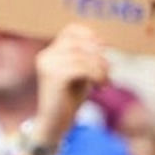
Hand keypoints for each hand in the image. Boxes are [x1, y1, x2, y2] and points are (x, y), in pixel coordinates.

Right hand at [32, 24, 108, 148]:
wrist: (55, 124)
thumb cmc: (69, 99)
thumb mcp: (80, 73)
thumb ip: (86, 57)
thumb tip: (103, 41)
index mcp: (49, 53)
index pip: (71, 30)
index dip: (90, 35)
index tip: (104, 48)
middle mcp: (46, 56)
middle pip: (80, 42)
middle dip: (99, 55)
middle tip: (109, 71)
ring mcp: (48, 66)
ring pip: (83, 56)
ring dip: (100, 68)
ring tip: (105, 81)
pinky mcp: (54, 77)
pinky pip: (82, 67)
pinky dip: (97, 75)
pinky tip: (100, 87)